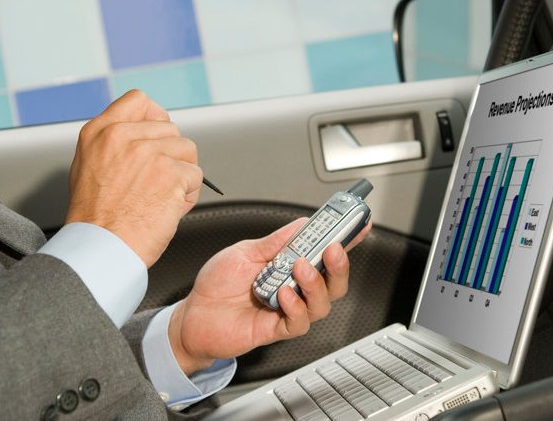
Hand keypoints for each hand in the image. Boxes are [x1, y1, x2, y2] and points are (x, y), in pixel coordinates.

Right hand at [65, 90, 200, 266]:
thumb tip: (143, 133)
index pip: (139, 100)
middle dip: (171, 156)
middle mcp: (123, 136)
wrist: (100, 250)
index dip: (155, 118)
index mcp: (100, 132)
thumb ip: (113, 143)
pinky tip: (167, 210)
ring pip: (187, 151)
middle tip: (155, 184)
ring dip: (182, 176)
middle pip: (170, 129)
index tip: (157, 137)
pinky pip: (196, 176)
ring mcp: (148, 152)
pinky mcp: (170, 173)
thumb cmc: (95, 220)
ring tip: (160, 198)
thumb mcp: (87, 166)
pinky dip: (188, 196)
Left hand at [166, 218, 371, 374]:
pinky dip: (296, 307)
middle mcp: (293, 288)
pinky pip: (299, 322)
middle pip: (333, 282)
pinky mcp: (276, 329)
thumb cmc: (217, 285)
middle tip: (333, 249)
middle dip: (339, 265)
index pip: (324, 254)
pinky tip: (283, 295)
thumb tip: (303, 224)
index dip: (345, 241)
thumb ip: (275, 241)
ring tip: (299, 269)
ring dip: (316, 284)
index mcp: (289, 266)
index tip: (359, 226)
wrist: (193, 315)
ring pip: (322, 304)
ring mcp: (287, 309)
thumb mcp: (245, 251)